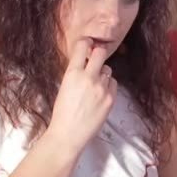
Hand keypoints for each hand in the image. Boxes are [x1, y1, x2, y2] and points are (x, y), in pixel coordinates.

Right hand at [43, 38, 117, 153]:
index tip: (88, 44)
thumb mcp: (64, 87)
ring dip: (102, 73)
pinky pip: (113, 83)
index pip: (82, 46)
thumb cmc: (62, 112)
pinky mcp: (111, 98)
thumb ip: (75, 73)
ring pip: (108, 70)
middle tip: (95, 59)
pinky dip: (108, 86)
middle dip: (98, 53)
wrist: (69, 134)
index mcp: (72, 73)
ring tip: (95, 85)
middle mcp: (88, 77)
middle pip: (100, 52)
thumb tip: (86, 61)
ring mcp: (101, 88)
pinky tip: (101, 94)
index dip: (86, 42)